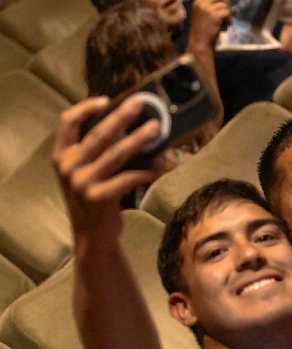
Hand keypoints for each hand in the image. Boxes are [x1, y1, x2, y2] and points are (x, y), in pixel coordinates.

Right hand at [53, 96, 163, 241]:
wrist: (92, 235)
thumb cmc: (95, 197)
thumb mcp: (86, 172)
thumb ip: (98, 151)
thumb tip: (131, 125)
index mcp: (61, 156)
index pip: (67, 123)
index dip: (85, 108)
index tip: (106, 100)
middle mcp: (68, 167)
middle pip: (98, 134)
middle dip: (121, 116)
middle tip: (140, 104)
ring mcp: (81, 183)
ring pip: (116, 154)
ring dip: (139, 139)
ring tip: (157, 129)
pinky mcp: (98, 198)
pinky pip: (128, 178)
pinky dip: (146, 171)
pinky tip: (161, 165)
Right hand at [189, 0, 230, 48]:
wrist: (200, 44)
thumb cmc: (204, 31)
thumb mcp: (206, 15)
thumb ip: (213, 7)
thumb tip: (228, 1)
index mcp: (198, 2)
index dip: (222, 2)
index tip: (224, 10)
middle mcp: (201, 3)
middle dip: (226, 7)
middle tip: (226, 17)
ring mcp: (207, 9)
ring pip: (225, 6)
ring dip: (227, 15)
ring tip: (223, 24)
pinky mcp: (214, 15)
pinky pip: (227, 13)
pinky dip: (229, 20)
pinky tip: (224, 27)